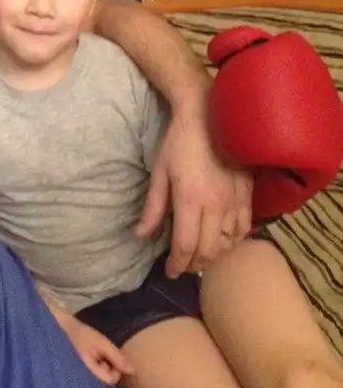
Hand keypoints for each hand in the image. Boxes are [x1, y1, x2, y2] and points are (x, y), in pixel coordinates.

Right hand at [38, 286, 132, 384]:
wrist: (60, 328)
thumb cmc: (81, 334)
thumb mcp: (101, 342)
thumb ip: (116, 357)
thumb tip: (133, 371)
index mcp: (90, 371)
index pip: (110, 380)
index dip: (116, 369)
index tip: (110, 356)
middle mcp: (84, 378)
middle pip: (104, 382)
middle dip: (107, 369)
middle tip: (101, 355)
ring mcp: (80, 376)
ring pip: (98, 378)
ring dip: (101, 367)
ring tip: (95, 354)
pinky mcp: (77, 372)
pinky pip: (91, 375)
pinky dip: (95, 367)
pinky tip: (91, 357)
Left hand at [136, 112, 252, 277]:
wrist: (207, 115)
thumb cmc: (177, 143)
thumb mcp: (159, 173)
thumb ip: (153, 208)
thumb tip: (140, 235)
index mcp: (190, 200)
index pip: (185, 246)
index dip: (177, 265)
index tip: (169, 271)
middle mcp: (215, 205)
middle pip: (208, 251)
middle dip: (194, 265)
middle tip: (183, 267)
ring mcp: (234, 200)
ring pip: (228, 243)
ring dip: (214, 256)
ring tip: (201, 257)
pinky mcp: (247, 193)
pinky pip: (244, 227)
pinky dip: (234, 241)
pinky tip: (224, 242)